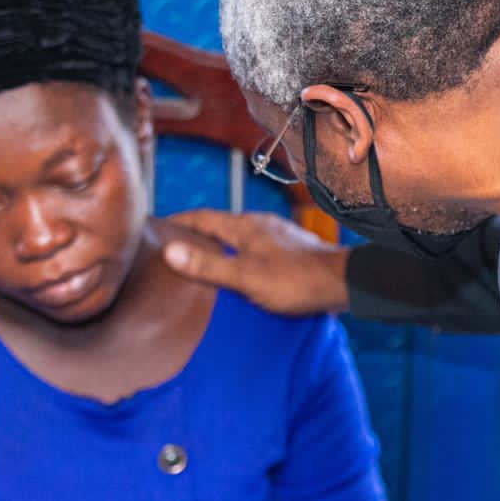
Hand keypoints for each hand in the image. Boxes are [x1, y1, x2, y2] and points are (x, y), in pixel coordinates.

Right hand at [159, 210, 352, 314]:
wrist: (343, 283)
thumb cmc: (296, 281)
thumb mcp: (245, 277)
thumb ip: (208, 265)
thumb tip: (169, 251)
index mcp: (245, 226)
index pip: (202, 217)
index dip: (178, 222)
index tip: (156, 227)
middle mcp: (260, 224)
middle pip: (219, 224)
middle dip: (196, 232)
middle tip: (173, 244)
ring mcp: (277, 235)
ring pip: (238, 235)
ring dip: (218, 243)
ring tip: (202, 257)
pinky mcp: (290, 249)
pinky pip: (254, 246)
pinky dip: (238, 253)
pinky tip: (241, 268)